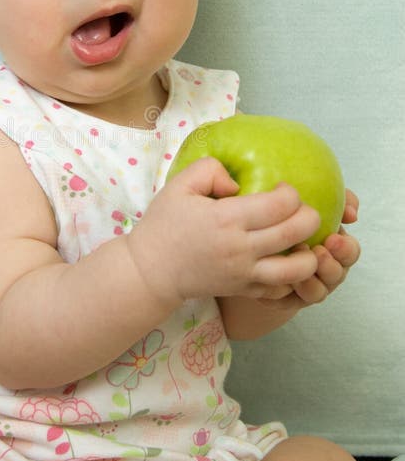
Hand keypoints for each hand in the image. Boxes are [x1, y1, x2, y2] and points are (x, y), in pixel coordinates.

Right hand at [127, 158, 322, 304]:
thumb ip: (210, 169)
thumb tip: (238, 182)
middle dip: (310, 216)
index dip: (291, 193)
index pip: (280, 205)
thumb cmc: (164, 224)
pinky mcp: (244, 290)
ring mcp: (244, 273)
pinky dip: (293, 277)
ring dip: (309, 252)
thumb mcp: (179, 185)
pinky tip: (286, 261)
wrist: (151, 270)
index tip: (281, 188)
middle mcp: (240, 248)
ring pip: (297, 269)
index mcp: (226, 218)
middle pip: (297, 232)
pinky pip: (282, 288)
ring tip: (301, 240)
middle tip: (301, 209)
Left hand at [259, 189, 359, 309]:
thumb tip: (352, 212)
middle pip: (337, 274)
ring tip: (297, 267)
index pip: (350, 252)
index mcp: (333, 247)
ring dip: (311, 281)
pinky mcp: (286, 299)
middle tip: (317, 253)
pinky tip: (279, 280)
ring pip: (317, 292)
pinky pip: (290, 302)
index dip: (345, 248)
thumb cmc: (285, 218)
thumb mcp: (307, 203)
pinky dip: (288, 293)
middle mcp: (325, 270)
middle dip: (330, 266)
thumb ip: (337, 200)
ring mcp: (308, 287)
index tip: (332, 238)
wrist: (254, 244)